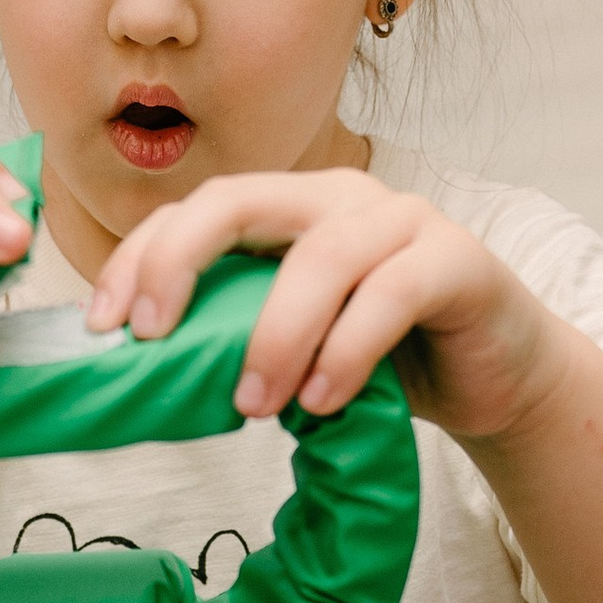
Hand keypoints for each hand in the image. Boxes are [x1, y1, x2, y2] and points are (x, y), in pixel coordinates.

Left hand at [83, 167, 568, 445]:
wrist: (499, 380)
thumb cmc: (389, 360)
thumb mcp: (298, 345)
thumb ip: (239, 335)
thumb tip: (148, 372)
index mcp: (292, 208)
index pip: (198, 209)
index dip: (143, 257)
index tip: (102, 325)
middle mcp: (340, 197)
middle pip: (237, 201)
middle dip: (178, 264)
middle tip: (149, 339)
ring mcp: (403, 221)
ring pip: (318, 258)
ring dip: (273, 336)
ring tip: (252, 405)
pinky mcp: (457, 261)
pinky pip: (390, 295)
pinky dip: (345, 352)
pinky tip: (321, 404)